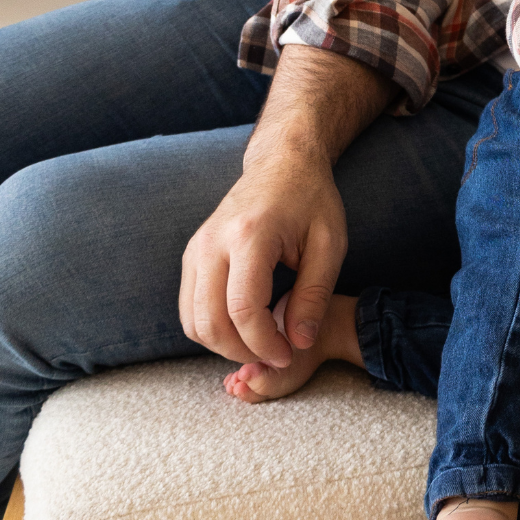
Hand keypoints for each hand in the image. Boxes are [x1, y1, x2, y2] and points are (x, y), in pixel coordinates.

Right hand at [179, 141, 347, 369]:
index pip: (243, 309)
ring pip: (192, 321)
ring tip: (261, 345)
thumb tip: (299, 343)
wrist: (282, 164)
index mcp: (250, 236)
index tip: (289, 354)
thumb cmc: (312, 200)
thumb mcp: (330, 243)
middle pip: (209, 322)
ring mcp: (195, 249)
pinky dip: (212, 329)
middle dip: (242, 351)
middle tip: (275, 356)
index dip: (264, 343)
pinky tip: (244, 329)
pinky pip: (189, 308)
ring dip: (223, 345)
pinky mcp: (191, 256)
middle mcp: (212, 243)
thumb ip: (315, 294)